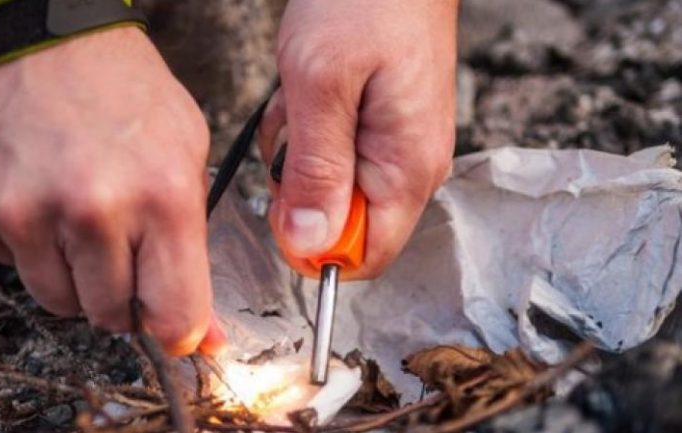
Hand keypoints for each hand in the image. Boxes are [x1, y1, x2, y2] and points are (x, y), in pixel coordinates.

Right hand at [0, 27, 224, 354]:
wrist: (36, 37)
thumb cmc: (122, 89)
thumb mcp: (187, 149)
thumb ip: (195, 242)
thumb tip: (202, 332)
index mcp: (162, 195)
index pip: (175, 314)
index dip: (180, 331)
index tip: (177, 328)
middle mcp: (94, 211)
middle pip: (113, 316)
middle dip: (126, 296)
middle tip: (126, 251)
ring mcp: (29, 215)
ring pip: (61, 301)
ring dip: (78, 277)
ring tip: (83, 222)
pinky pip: (15, 269)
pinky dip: (34, 249)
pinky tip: (43, 201)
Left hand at [260, 0, 457, 277]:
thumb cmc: (363, 3)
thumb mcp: (322, 87)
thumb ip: (316, 172)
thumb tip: (309, 246)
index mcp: (406, 170)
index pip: (366, 257)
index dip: (314, 246)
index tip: (283, 202)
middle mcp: (411, 168)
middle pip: (344, 224)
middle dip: (301, 188)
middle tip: (293, 132)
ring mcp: (398, 147)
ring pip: (332, 187)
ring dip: (300, 154)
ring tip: (302, 101)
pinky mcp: (381, 128)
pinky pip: (333, 155)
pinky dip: (307, 131)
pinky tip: (308, 94)